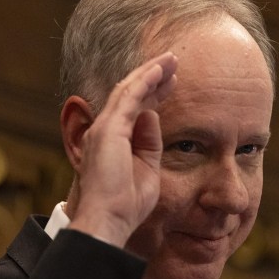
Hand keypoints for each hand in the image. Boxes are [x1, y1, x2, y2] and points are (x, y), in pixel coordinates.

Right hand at [68, 52, 176, 246]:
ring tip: (170, 59)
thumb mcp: (147, 170)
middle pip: (132, 94)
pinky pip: (129, 96)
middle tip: (173, 62)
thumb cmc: (126, 204)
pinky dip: (145, 80)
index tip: (172, 83)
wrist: (109, 219)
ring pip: (129, 89)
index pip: (136, 109)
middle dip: (153, 76)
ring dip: (151, 72)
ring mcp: (105, 127)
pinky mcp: (109, 128)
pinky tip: (160, 70)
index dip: (154, 94)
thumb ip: (149, 144)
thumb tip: (153, 117)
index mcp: (115, 141)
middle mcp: (106, 130)